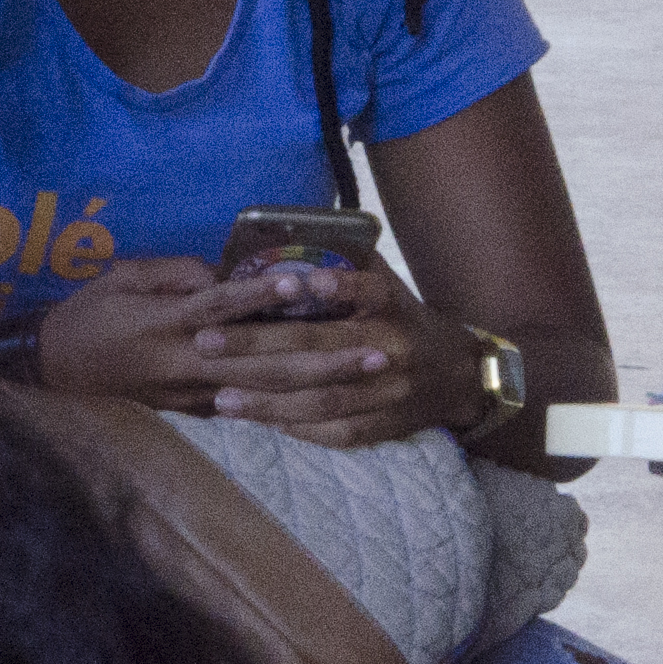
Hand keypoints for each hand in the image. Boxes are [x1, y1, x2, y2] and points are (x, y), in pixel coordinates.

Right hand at [21, 256, 340, 413]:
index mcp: (166, 323)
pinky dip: (293, 403)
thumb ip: (174, 273)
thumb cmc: (89, 313)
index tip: (308, 282)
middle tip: (377, 347)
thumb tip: (223, 273)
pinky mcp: (197, 410)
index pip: (223, 307)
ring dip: (323, 383)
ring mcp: (194, 392)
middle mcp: (187, 362)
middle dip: (325, 356)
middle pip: (265, 363)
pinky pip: (253, 408)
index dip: (265, 296)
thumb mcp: (122, 275)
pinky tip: (333, 397)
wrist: (57, 368)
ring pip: (269, 392)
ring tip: (369, 370)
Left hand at [194, 259, 475, 450]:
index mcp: (391, 305)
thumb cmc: (399, 317)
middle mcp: (391, 348)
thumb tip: (278, 232)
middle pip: (321, 349)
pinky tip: (255, 420)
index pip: (367, 291)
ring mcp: (388, 392)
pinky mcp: (384, 425)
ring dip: (267, 400)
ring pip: (322, 399)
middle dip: (258, 345)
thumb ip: (343, 260)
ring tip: (219, 397)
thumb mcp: (383, 280)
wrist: (456, 375)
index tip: (296, 281)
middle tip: (206, 341)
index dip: (337, 286)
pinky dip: (293, 427)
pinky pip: (334, 431)